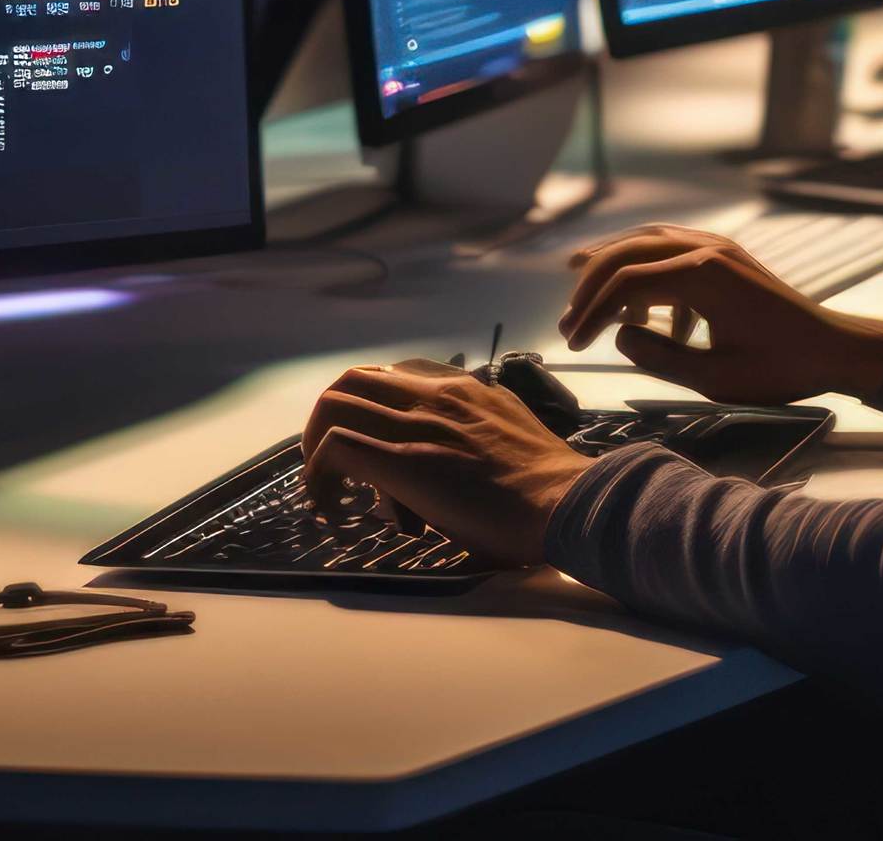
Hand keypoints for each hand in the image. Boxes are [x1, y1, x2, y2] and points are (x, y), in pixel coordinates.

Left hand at [296, 359, 593, 563]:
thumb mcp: (511, 436)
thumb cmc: (548, 487)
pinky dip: (319, 475)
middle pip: (354, 380)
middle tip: (334, 465)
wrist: (566, 503)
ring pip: (335, 404)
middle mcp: (436, 395)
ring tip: (327, 487)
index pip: (395, 375)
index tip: (371, 446)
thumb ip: (479, 432)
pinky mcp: (404, 462)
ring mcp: (418, 425)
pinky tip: (330, 507)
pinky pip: (336, 447)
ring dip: (316, 446)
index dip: (370, 410)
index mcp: (464, 390)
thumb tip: (456, 461)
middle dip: (329, 420)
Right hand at [557, 226, 882, 405]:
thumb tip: (618, 337)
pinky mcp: (727, 258)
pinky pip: (672, 251)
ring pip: (648, 242)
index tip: (574, 343)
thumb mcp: (715, 378)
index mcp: (702, 274)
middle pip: (629, 251)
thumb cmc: (782, 368)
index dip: (591, 312)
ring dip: (614, 264)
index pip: (625, 282)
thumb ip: (659, 358)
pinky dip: (647, 272)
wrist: (833, 350)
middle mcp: (707, 249)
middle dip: (592, 284)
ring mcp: (718, 249)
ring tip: (580, 280)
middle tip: (568, 318)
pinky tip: (643, 315)